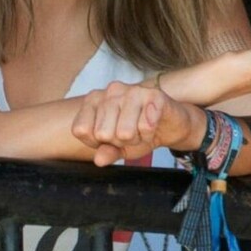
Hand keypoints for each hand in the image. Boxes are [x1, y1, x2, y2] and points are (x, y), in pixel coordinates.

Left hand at [70, 77, 206, 164]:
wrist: (170, 126)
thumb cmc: (138, 133)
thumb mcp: (117, 147)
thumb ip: (106, 152)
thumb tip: (99, 160)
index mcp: (94, 99)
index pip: (81, 130)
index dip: (96, 142)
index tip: (110, 136)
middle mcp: (111, 90)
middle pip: (103, 133)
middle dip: (119, 141)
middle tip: (131, 132)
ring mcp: (132, 90)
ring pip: (124, 132)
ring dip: (136, 138)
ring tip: (141, 129)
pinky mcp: (153, 95)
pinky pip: (145, 127)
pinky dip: (149, 134)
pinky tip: (153, 125)